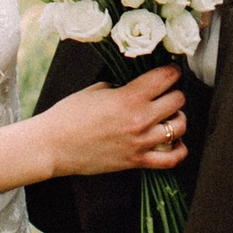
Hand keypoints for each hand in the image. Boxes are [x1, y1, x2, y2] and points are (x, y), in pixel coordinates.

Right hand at [36, 61, 186, 179]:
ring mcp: (140, 142)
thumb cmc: (69, 115)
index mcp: (129, 97)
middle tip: (167, 93)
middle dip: (174, 93)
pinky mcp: (136, 162)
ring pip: (180, 127)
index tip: (170, 71)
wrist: (52, 146)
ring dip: (177, 118)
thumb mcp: (96, 90)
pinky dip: (179, 150)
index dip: (172, 71)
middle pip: (178, 100)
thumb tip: (137, 87)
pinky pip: (171, 159)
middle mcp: (140, 119)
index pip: (166, 77)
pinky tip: (175, 142)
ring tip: (169, 116)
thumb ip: (121, 87)